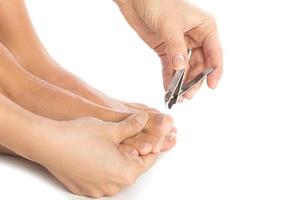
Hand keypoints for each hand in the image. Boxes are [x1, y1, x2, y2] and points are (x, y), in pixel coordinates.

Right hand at [36, 112, 157, 197]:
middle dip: (132, 151)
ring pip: (115, 172)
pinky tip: (94, 152)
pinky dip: (102, 166)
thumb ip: (133, 126)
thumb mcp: (112, 129)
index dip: (151, 144)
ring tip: (108, 143)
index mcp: (125, 173)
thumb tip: (143, 120)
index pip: (149, 159)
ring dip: (116, 159)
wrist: (48, 144)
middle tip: (126, 136)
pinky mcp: (84, 188)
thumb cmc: (78, 138)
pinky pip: (100, 178)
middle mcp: (113, 186)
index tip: (150, 136)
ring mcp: (97, 190)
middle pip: (132, 167)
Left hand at [115, 0, 222, 98]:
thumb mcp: (169, 25)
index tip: (212, 85)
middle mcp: (196, 37)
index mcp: (204, 27)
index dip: (215, 70)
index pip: (214, 52)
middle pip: (200, 64)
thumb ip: (176, 48)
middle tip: (187, 95)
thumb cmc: (157, 2)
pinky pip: (171, 67)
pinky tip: (168, 89)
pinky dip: (170, 78)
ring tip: (178, 96)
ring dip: (182, 82)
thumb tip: (181, 69)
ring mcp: (181, 45)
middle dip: (194, 80)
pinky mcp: (167, 50)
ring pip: (186, 68)